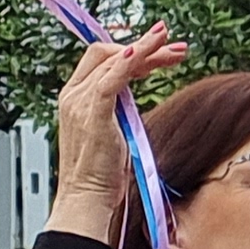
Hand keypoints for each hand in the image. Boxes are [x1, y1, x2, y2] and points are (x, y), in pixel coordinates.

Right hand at [47, 29, 187, 235]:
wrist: (86, 201)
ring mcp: (80, 102)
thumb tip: (132, 102)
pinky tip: (146, 51)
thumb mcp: (110, 134)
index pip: (101, 59)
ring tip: (176, 50)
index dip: (131, 51)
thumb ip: (117, 112)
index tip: (159, 53)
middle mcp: (73, 95)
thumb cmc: (99, 176)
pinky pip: (113, 77)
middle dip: (146, 47)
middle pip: (109, 53)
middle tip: (176, 49)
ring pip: (115, 60)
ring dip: (149, 50)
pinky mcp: (93, 112)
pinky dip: (131, 60)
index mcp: (74, 98)